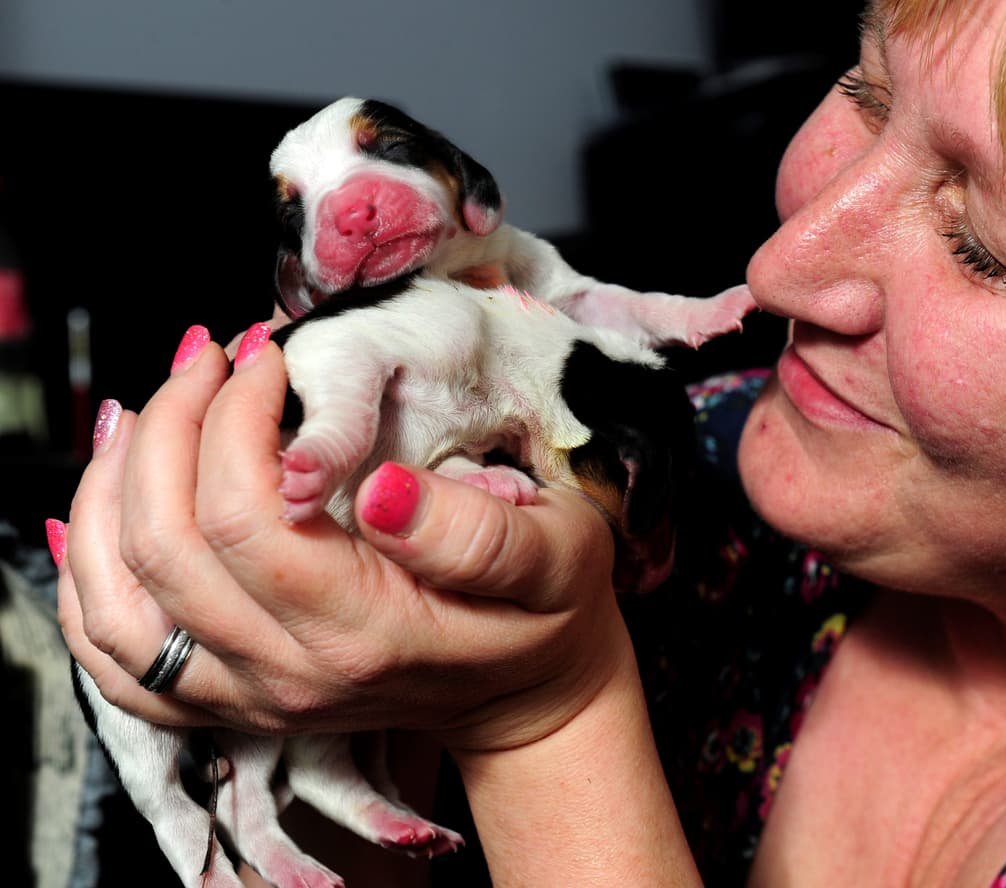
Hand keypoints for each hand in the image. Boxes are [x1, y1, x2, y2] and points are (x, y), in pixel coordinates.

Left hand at [56, 324, 631, 751]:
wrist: (526, 695)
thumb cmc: (544, 615)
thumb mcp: (558, 560)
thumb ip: (479, 535)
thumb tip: (379, 490)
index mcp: (368, 635)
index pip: (246, 520)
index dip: (236, 420)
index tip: (271, 358)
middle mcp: (289, 676)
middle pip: (165, 547)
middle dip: (170, 426)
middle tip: (211, 358)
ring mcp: (250, 695)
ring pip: (116, 601)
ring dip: (109, 488)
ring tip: (144, 409)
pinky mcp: (228, 697)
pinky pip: (116, 653)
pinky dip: (85, 577)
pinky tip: (96, 510)